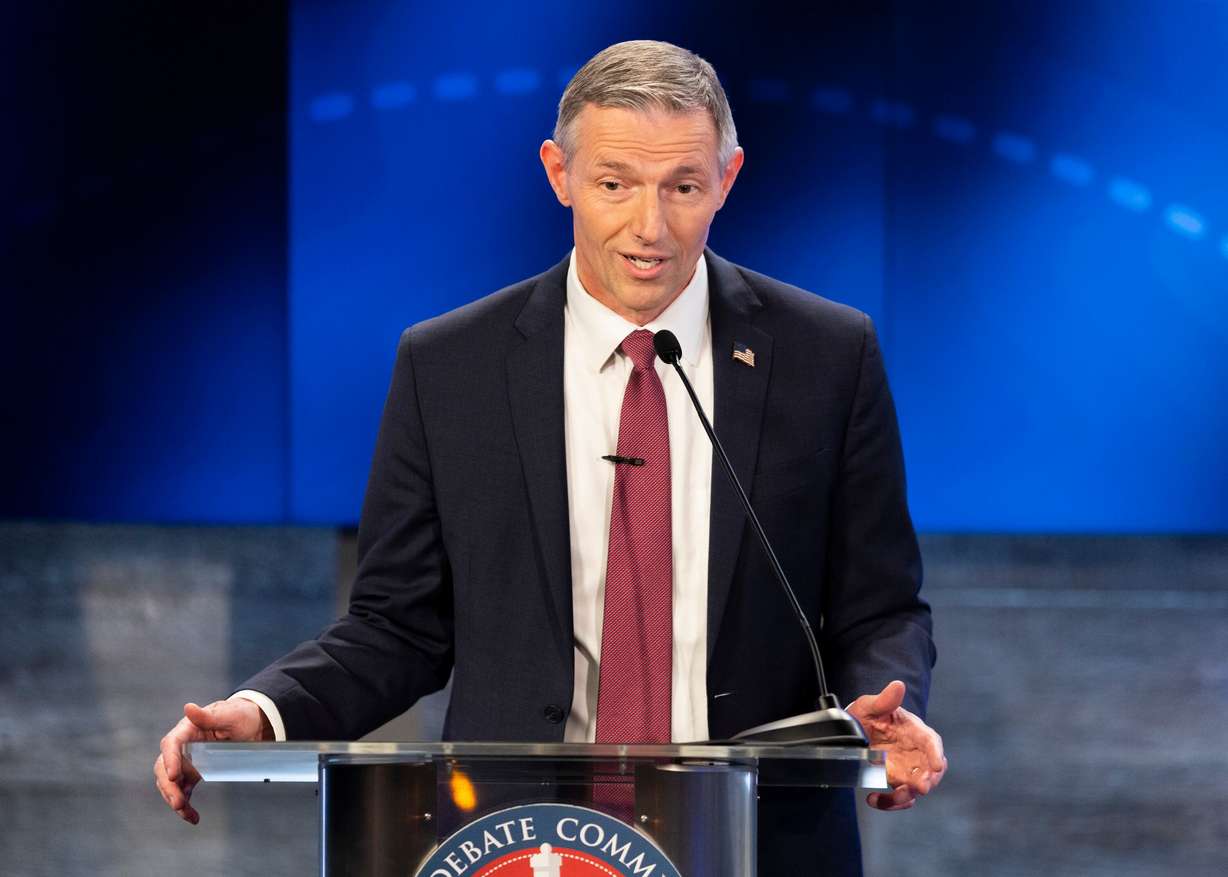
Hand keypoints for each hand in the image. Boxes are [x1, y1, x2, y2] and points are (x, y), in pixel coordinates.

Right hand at [154, 699, 270, 823]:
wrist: (252, 725)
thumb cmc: (240, 716)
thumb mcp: (230, 714)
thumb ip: (210, 715)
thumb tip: (188, 707)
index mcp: (187, 729)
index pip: (171, 744)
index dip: (169, 759)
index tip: (173, 775)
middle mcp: (181, 746)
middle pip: (164, 767)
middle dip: (168, 787)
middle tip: (178, 802)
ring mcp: (185, 761)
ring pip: (170, 783)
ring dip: (174, 799)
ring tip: (187, 813)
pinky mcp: (192, 774)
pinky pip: (183, 791)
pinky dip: (185, 806)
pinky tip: (193, 817)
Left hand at [847, 680, 946, 811]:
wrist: (857, 729)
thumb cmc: (870, 714)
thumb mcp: (871, 705)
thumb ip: (885, 699)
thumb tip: (898, 685)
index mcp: (914, 731)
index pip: (932, 742)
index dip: (936, 754)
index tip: (938, 765)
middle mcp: (916, 753)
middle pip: (931, 770)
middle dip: (928, 780)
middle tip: (919, 787)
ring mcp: (907, 769)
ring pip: (916, 788)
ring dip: (907, 795)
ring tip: (893, 796)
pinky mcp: (896, 781)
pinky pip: (899, 797)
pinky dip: (889, 802)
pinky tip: (873, 799)